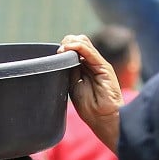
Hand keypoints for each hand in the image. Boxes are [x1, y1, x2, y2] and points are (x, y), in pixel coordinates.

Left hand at [59, 34, 122, 152]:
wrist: (103, 118)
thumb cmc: (89, 107)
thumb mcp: (73, 85)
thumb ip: (70, 71)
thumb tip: (59, 58)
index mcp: (85, 67)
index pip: (75, 48)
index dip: (65, 47)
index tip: (54, 54)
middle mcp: (93, 63)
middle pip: (80, 42)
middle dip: (67, 42)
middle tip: (57, 51)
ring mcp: (99, 64)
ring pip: (84, 43)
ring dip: (70, 43)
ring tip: (61, 50)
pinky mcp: (104, 67)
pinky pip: (90, 52)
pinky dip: (78, 47)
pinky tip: (68, 49)